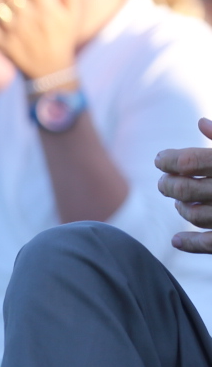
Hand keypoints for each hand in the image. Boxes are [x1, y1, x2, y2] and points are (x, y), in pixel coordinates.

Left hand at [156, 118, 211, 253]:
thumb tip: (202, 123)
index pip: (188, 161)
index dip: (169, 160)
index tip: (160, 159)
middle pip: (186, 189)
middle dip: (169, 185)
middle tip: (164, 183)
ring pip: (196, 215)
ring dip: (182, 209)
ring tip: (179, 203)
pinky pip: (210, 243)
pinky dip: (190, 243)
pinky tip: (177, 240)